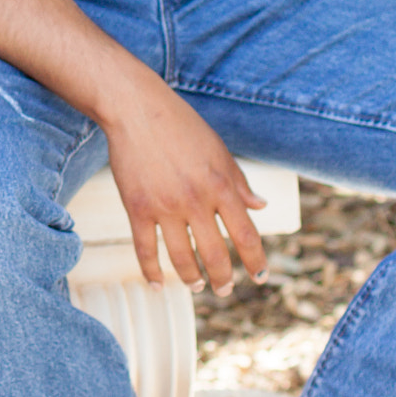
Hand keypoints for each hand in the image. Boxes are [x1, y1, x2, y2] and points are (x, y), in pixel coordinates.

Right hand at [101, 77, 268, 296]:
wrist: (135, 108)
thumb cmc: (180, 124)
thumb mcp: (218, 150)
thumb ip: (239, 181)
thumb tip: (260, 206)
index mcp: (221, 185)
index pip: (246, 235)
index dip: (256, 261)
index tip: (259, 276)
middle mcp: (196, 200)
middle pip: (216, 255)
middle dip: (224, 279)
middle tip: (225, 289)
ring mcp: (164, 206)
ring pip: (182, 258)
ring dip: (193, 279)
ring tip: (198, 285)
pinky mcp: (137, 207)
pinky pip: (145, 249)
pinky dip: (151, 271)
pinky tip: (157, 284)